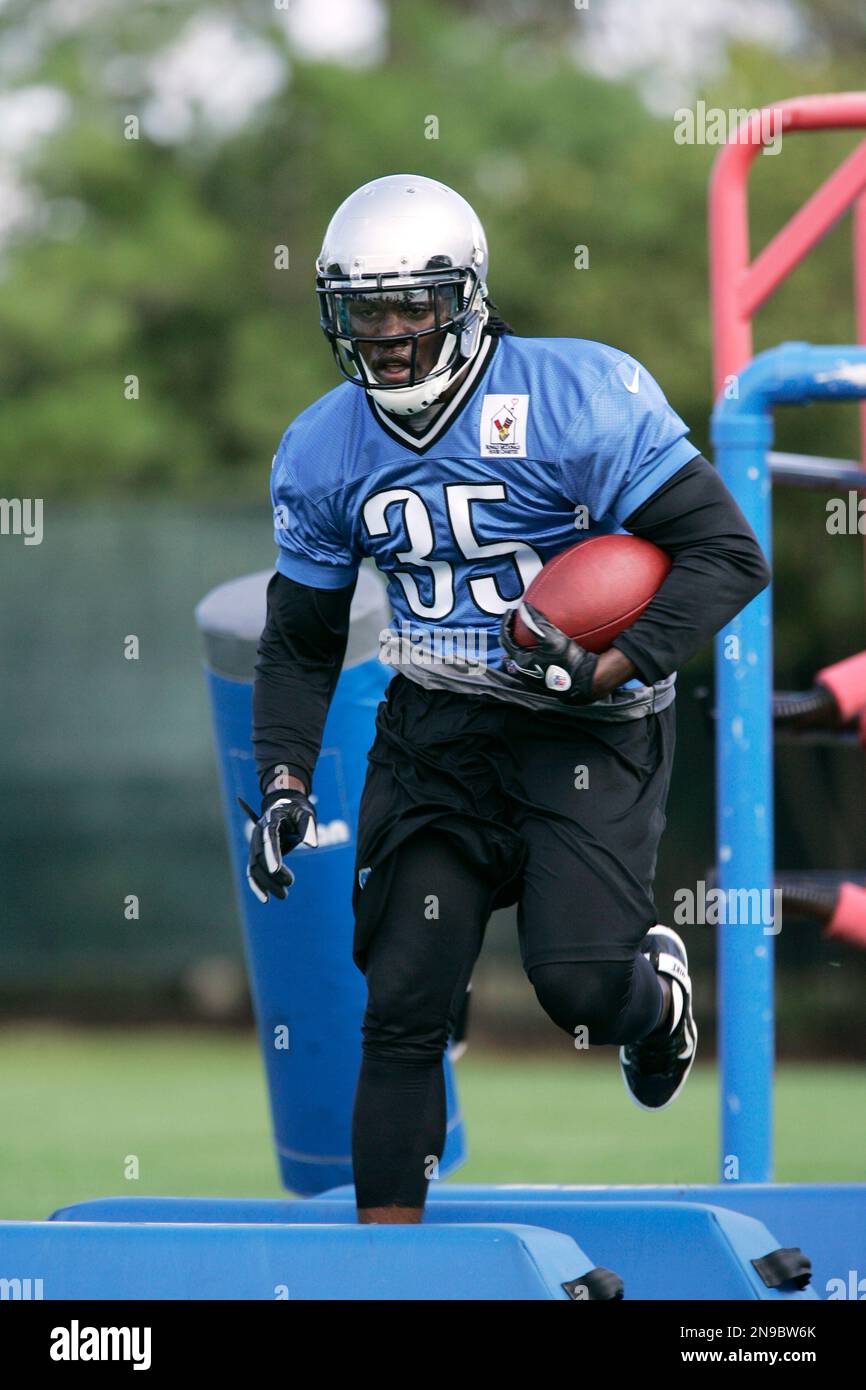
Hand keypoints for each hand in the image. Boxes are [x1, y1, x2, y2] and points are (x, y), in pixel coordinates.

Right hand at [238, 789, 317, 903]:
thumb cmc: (297, 810)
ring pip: (254, 867)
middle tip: (291, 883)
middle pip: (259, 856)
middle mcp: (258, 832)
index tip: (276, 870)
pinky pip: (252, 871)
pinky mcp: (256, 853)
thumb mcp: (306, 813)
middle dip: (273, 873)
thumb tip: (312, 845)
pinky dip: (256, 885)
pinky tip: (266, 899)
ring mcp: (255, 844)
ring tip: (284, 895)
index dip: (272, 854)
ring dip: (267, 883)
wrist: (284, 806)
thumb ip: (309, 827)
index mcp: (270, 820)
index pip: (269, 837)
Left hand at [499, 601, 598, 703]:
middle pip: (512, 649)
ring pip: (522, 657)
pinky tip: (542, 645)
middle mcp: (524, 673)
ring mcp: (533, 678)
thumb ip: (536, 621)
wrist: (587, 679)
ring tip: (527, 631)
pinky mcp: (544, 680)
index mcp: (521, 662)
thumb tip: (525, 607)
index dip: (506, 623)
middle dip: (512, 634)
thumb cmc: (568, 660)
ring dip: (522, 643)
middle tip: (516, 621)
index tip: (511, 612)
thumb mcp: (551, 638)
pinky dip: (532, 651)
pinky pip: (532, 662)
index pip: (506, 640)